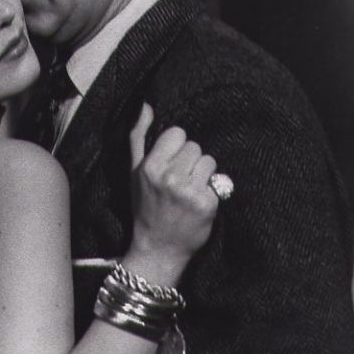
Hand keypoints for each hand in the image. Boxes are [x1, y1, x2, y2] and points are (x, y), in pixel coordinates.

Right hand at [126, 103, 218, 280]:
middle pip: (195, 146)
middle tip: (181, 181)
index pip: (178, 134)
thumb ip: (138, 137)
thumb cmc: (145, 207)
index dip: (177, 147)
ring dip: (204, 174)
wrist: (158, 248)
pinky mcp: (207, 203)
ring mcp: (189, 191)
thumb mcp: (134, 172)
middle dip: (191, 161)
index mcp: (150, 166)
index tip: (172, 164)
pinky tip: (200, 202)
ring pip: (209, 161)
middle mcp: (169, 177)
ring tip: (191, 190)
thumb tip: (146, 105)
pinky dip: (213, 190)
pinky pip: (219, 181)